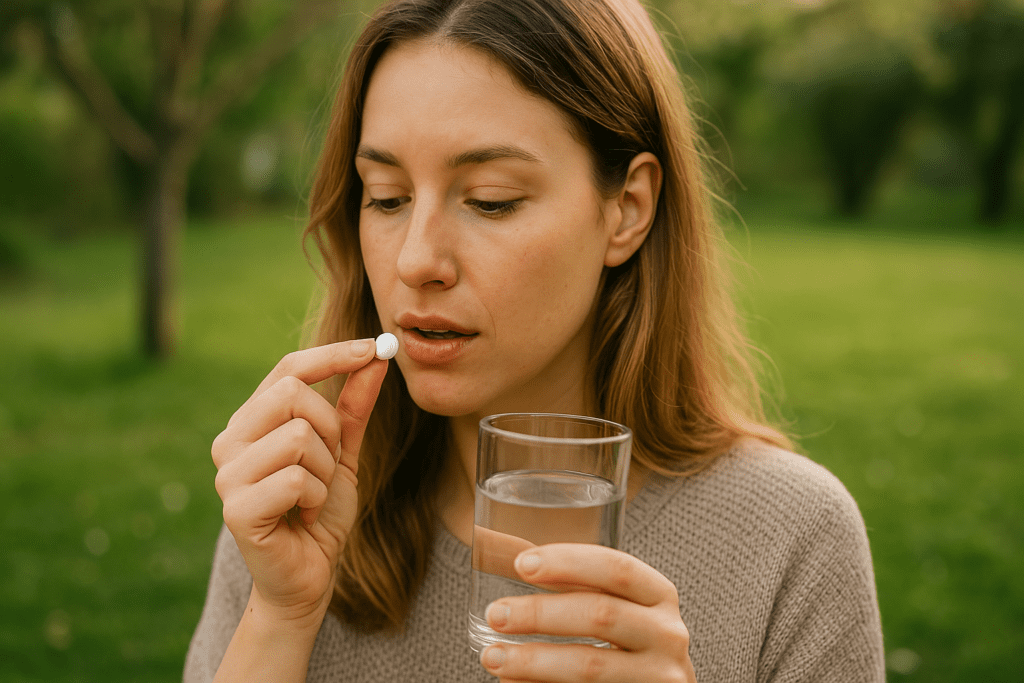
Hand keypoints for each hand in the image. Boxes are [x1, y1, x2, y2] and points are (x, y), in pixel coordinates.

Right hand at [211, 339, 387, 625]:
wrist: (309, 576)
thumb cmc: (320, 513)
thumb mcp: (344, 453)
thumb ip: (353, 408)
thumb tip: (375, 359)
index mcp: (251, 421)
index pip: (288, 368)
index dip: (333, 354)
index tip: (375, 347)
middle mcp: (229, 441)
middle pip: (293, 394)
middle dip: (331, 428)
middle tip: (329, 465)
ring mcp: (228, 474)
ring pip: (299, 436)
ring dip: (326, 470)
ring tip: (314, 497)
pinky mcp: (237, 508)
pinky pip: (298, 479)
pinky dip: (318, 499)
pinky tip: (305, 517)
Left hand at [479, 544, 695, 682]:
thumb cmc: (627, 642)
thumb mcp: (615, 606)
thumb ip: (569, 584)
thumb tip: (493, 549)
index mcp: (659, 596)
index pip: (617, 568)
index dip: (568, 562)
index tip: (522, 563)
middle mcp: (667, 634)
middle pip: (600, 614)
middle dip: (540, 613)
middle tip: (496, 614)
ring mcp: (659, 677)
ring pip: (590, 665)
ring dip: (532, 660)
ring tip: (492, 656)